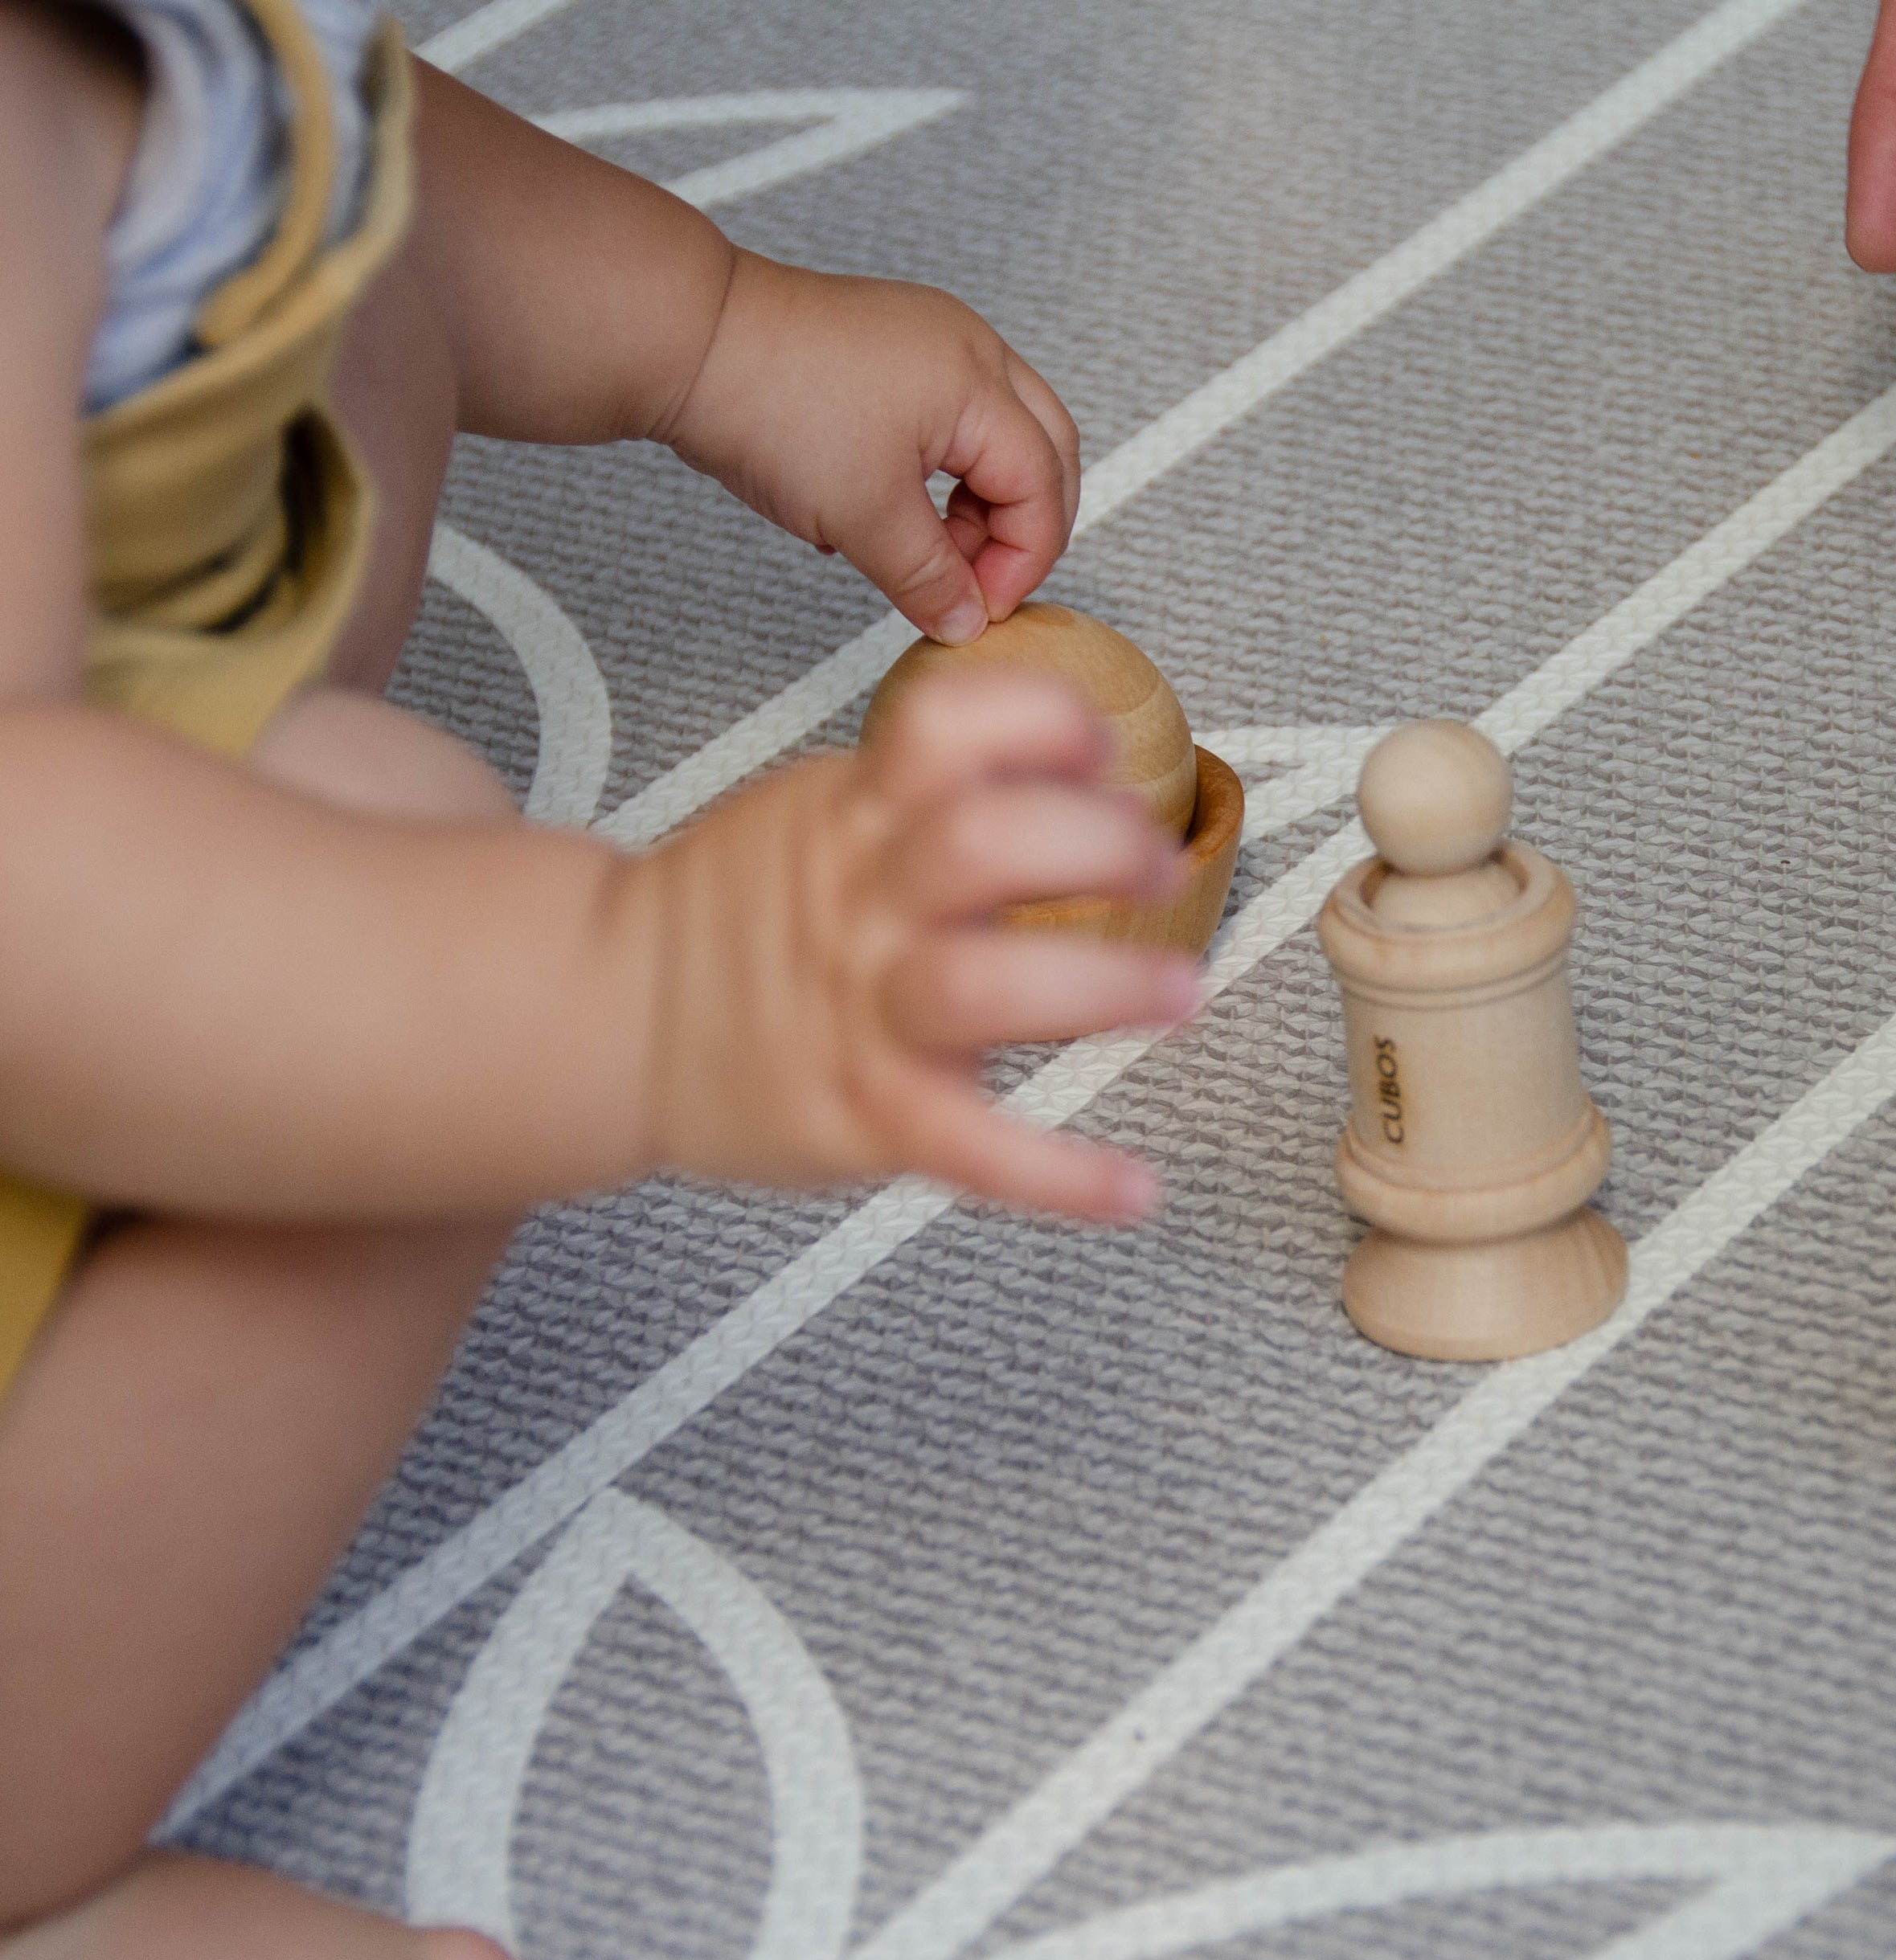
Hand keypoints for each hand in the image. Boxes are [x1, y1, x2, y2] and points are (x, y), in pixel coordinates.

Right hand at [623, 667, 1196, 1219]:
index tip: (1101, 748)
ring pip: (981, 986)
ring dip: (1101, 988)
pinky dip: (1060, 1177)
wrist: (605, 1014)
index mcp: (859, 814)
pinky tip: (1133, 1188)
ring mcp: (861, 1008)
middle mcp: (864, 900)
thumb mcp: (822, 810)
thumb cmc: (741, 916)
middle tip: (1160, 865)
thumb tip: (1083, 767)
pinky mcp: (861, 1111)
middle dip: (1099, 844)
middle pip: (986, 843)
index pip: (947, 726)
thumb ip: (934, 787)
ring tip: (1177, 994)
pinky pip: (968, 1149)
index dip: (1041, 723)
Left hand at [661, 253, 1080, 645]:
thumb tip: (965, 622)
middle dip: (1023, 526)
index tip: (977, 607)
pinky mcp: (891, 344)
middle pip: (1044, 451)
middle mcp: (970, 348)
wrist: (685, 338)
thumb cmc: (770, 404)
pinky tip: (891, 506)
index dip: (1022, 560)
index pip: (1042, 486)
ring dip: (979, 502)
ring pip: (998, 434)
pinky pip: (949, 418)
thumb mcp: (862, 515)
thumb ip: (928, 578)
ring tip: (925, 547)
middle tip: (979, 580)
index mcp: (978, 382)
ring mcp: (931, 339)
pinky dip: (940, 472)